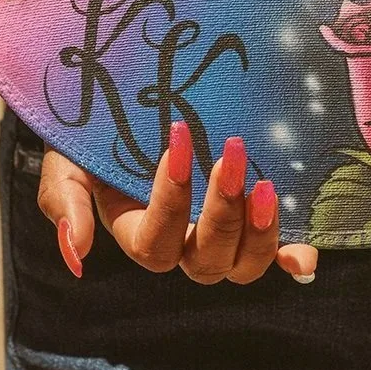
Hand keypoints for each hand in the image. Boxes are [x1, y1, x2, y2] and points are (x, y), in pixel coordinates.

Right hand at [37, 122, 318, 285]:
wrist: (129, 104)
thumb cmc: (94, 136)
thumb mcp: (67, 162)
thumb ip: (65, 202)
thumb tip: (78, 254)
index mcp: (137, 233)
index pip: (155, 241)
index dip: (169, 201)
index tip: (176, 142)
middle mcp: (182, 244)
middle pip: (206, 260)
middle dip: (222, 212)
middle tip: (232, 153)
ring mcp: (222, 236)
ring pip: (243, 265)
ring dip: (259, 234)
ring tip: (266, 187)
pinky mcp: (253, 220)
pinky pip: (277, 255)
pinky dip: (293, 259)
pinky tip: (305, 255)